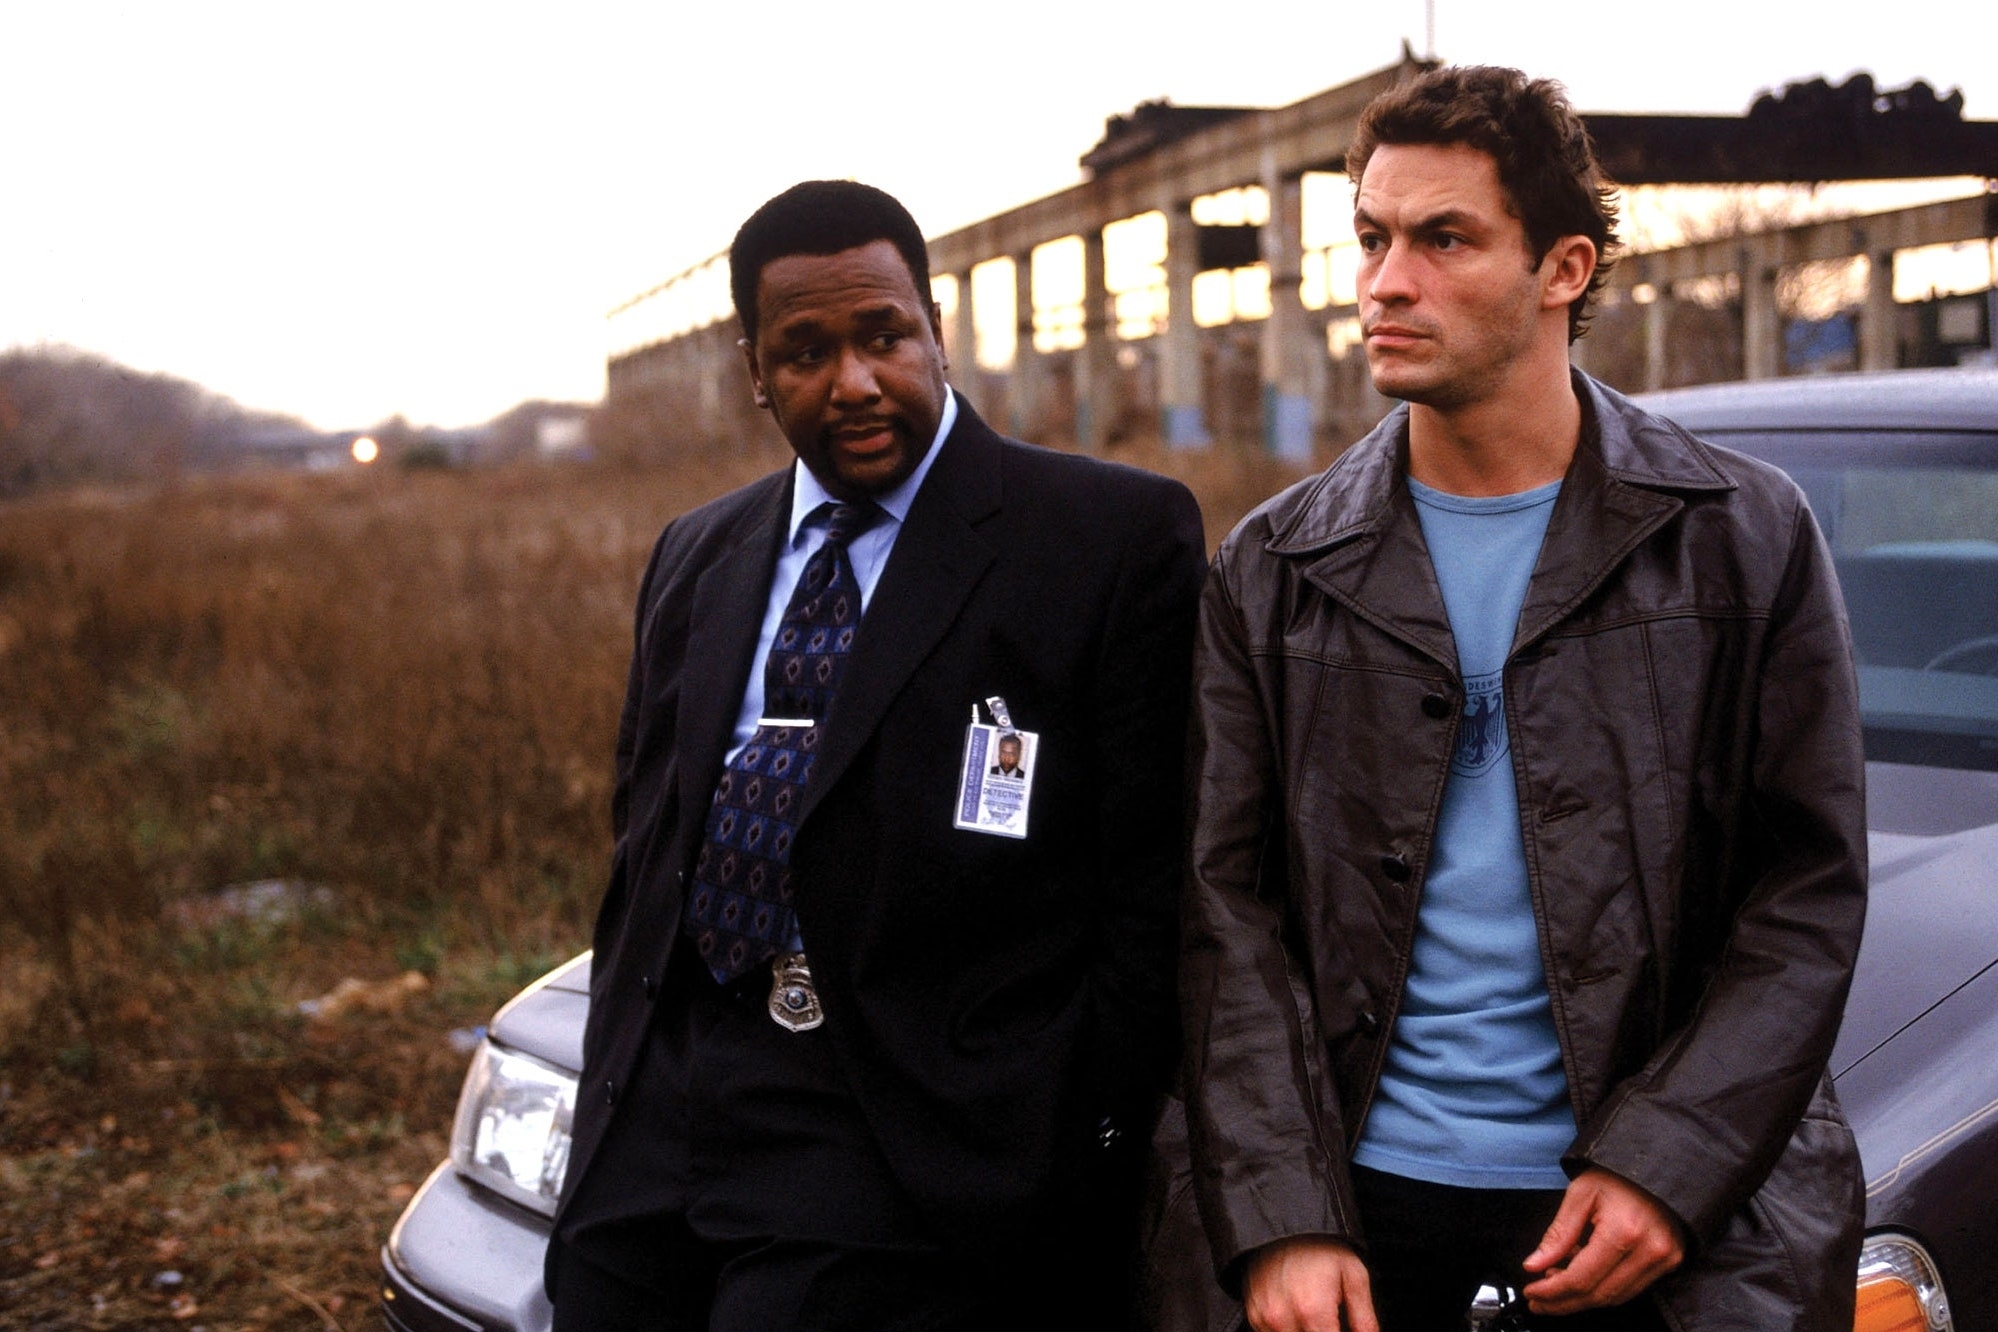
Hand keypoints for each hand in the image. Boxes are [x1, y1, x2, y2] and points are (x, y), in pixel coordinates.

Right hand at [1243, 1236, 1378, 1331]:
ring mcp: (1264, 1317)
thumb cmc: (1322, 1246)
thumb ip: (1365, 1320)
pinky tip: (1297, 1313)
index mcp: (1312, 1311)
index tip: (1340, 1326)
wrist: (1285, 1220)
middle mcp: (1282, 1318)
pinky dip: (1286, 1330)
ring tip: (1314, 1315)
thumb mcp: (1355, 1276)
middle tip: (1330, 1320)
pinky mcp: (1253, 1314)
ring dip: (1304, 1331)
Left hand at [1520, 1167, 1684, 1315]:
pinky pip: (1631, 1289)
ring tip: (1556, 1285)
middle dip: (1563, 1302)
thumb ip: (1558, 1234)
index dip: (1552, 1292)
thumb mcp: (1580, 1193)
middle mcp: (1649, 1250)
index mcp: (1624, 1231)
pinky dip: (1603, 1288)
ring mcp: (1664, 1259)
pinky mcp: (1671, 1262)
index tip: (1531, 1293)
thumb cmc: (1618, 1174)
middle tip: (1539, 1302)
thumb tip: (1534, 1265)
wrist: (1657, 1165)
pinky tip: (1582, 1276)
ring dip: (1582, 1299)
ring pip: (1616, 1297)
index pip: (1581, 1278)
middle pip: (1598, 1295)